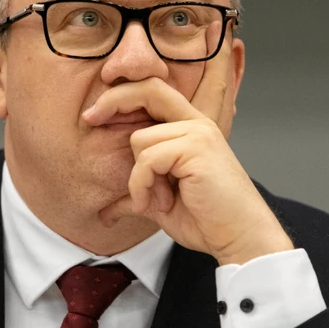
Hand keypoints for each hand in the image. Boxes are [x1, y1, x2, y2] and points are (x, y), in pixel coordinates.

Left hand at [82, 46, 292, 264]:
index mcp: (189, 129)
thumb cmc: (207, 220)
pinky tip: (160, 203)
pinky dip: (143, 185)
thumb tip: (106, 212)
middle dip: (113, 100)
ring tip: (159, 199)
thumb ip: (137, 194)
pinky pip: (147, 159)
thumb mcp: (161, 202)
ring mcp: (198, 134)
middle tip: (89, 119)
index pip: (153, 92)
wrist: (239, 237)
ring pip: (140, 139)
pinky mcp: (196, 148)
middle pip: (148, 90)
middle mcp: (196, 124)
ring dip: (139, 177)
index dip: (122, 96)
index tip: (94, 114)